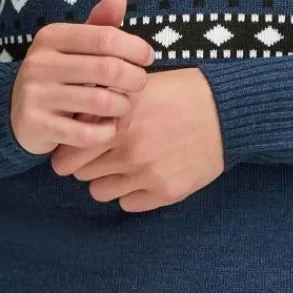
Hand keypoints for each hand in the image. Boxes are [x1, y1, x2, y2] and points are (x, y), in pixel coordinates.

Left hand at [50, 67, 224, 212]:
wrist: (226, 111)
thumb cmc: (180, 93)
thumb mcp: (137, 88)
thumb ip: (103, 105)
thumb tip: (73, 121)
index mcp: (117, 122)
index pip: (67, 156)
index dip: (69, 152)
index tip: (76, 149)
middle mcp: (128, 151)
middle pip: (81, 174)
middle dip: (88, 163)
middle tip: (105, 152)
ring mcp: (147, 174)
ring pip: (101, 192)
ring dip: (108, 179)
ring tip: (126, 163)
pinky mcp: (166, 192)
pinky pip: (128, 204)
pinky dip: (133, 192)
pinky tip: (147, 173)